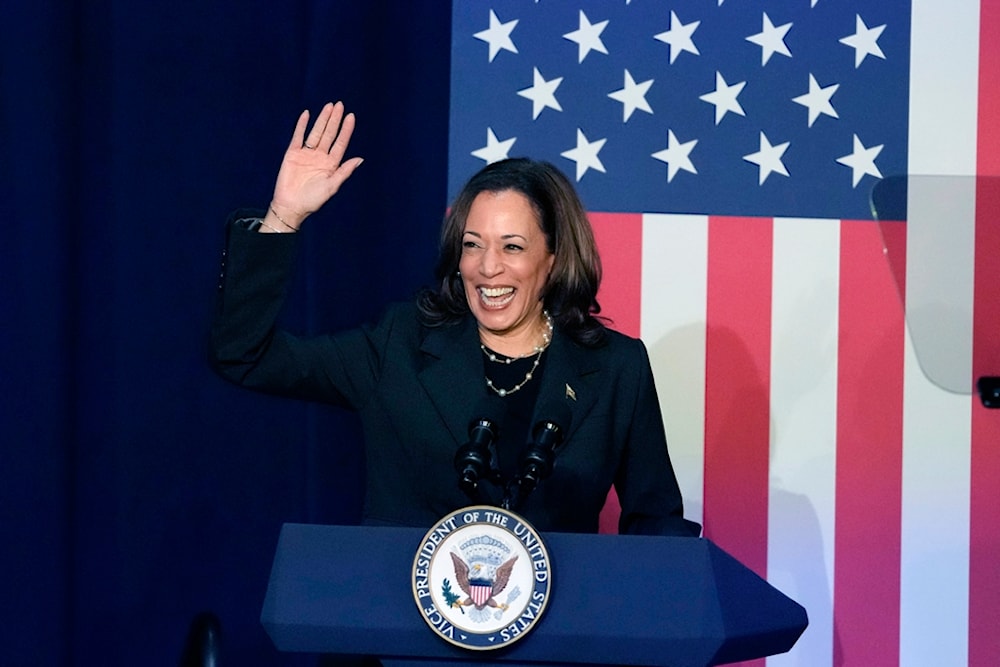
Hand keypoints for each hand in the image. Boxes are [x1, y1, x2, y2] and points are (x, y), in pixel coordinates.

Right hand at [266, 101, 362, 229]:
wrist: (291, 206)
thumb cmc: (313, 200)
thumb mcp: (332, 186)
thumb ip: (345, 171)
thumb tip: (360, 159)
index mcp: (331, 164)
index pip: (340, 143)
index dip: (346, 130)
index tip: (351, 117)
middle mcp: (320, 156)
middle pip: (329, 134)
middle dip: (334, 120)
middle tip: (340, 105)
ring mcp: (306, 154)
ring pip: (316, 132)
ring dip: (322, 119)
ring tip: (329, 106)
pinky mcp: (292, 153)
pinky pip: (298, 136)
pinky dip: (301, 125)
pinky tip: (306, 114)